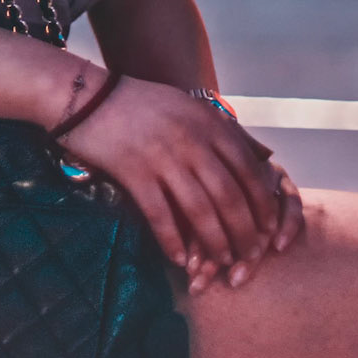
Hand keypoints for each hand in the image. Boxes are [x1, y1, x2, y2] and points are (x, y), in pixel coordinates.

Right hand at [63, 74, 288, 284]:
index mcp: (208, 123)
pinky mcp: (134, 172)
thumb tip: (261, 155)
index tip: (269, 228)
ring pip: (200, 209)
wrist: (88, 96)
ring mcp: (162, 157)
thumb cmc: (141, 103)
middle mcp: (191, 141)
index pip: (248, 170)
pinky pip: (160, 215)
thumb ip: (222, 130)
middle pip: (229, 195)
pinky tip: (179, 259)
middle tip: (251, 255)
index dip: (262, 204)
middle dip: (245, 231)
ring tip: (222, 261)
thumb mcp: (188, 106)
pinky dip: (172, 240)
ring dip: (214, 241)